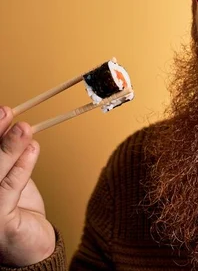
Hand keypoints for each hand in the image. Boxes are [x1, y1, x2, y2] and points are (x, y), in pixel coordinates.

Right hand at [0, 106, 54, 265]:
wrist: (30, 246)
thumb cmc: (15, 209)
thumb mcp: (7, 175)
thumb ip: (5, 154)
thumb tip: (10, 121)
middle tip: (6, 111)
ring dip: (9, 147)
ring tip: (24, 127)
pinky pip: (8, 188)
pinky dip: (22, 166)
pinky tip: (33, 149)